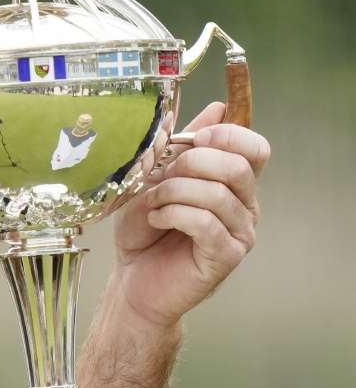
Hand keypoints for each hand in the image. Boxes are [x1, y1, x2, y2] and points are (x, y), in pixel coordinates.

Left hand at [111, 102, 270, 327]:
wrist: (133, 279)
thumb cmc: (144, 230)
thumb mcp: (156, 179)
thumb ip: (184, 146)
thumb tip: (217, 108)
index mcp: (232, 183)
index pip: (254, 148)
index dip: (227, 135)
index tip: (192, 139)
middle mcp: (244, 206)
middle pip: (239, 166)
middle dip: (192, 163)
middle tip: (161, 177)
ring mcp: (240, 232)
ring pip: (218, 193)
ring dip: (174, 191)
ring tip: (152, 204)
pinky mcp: (226, 256)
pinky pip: (205, 222)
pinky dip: (173, 214)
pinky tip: (156, 220)